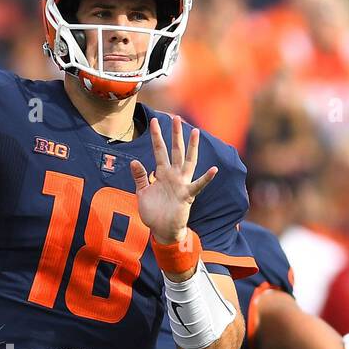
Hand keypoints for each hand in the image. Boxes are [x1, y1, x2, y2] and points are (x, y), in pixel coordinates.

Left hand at [131, 119, 217, 244]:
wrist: (162, 230)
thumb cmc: (153, 213)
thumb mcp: (142, 193)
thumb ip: (139, 177)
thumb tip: (134, 161)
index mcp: (162, 174)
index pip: (159, 151)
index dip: (156, 137)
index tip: (153, 121)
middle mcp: (173, 175)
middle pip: (175, 151)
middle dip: (175, 135)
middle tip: (176, 118)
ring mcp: (181, 184)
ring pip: (188, 161)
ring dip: (191, 147)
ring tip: (195, 132)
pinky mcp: (187, 196)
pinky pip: (198, 185)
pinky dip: (206, 178)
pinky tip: (213, 169)